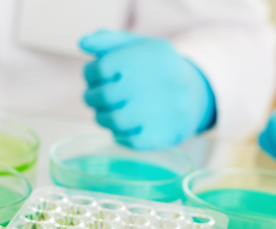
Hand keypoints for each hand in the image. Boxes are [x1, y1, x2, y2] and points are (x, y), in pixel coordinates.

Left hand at [80, 30, 215, 149]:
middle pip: (105, 95)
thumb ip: (108, 41)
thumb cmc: (154, 69)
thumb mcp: (137, 46)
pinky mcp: (162, 135)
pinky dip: (118, 134)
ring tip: (105, 113)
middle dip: (91, 97)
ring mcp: (163, 111)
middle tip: (94, 97)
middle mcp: (162, 82)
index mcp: (152, 55)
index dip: (90, 73)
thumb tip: (82, 44)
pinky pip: (127, 140)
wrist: (193, 96)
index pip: (103, 67)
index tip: (94, 75)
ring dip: (101, 117)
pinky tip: (122, 125)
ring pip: (114, 121)